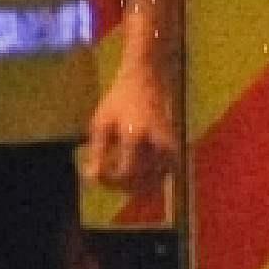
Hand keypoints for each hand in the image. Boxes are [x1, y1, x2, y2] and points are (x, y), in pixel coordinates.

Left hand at [83, 57, 179, 199]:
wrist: (148, 83)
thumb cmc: (119, 102)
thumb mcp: (101, 123)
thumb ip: (96, 153)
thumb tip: (92, 180)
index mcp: (136, 135)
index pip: (125, 173)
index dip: (108, 181)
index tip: (95, 174)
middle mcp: (158, 145)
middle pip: (139, 183)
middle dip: (118, 185)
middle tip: (104, 175)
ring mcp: (171, 151)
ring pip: (151, 186)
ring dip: (131, 185)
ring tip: (115, 168)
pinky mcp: (176, 155)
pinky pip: (159, 180)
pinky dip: (143, 181)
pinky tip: (129, 167)